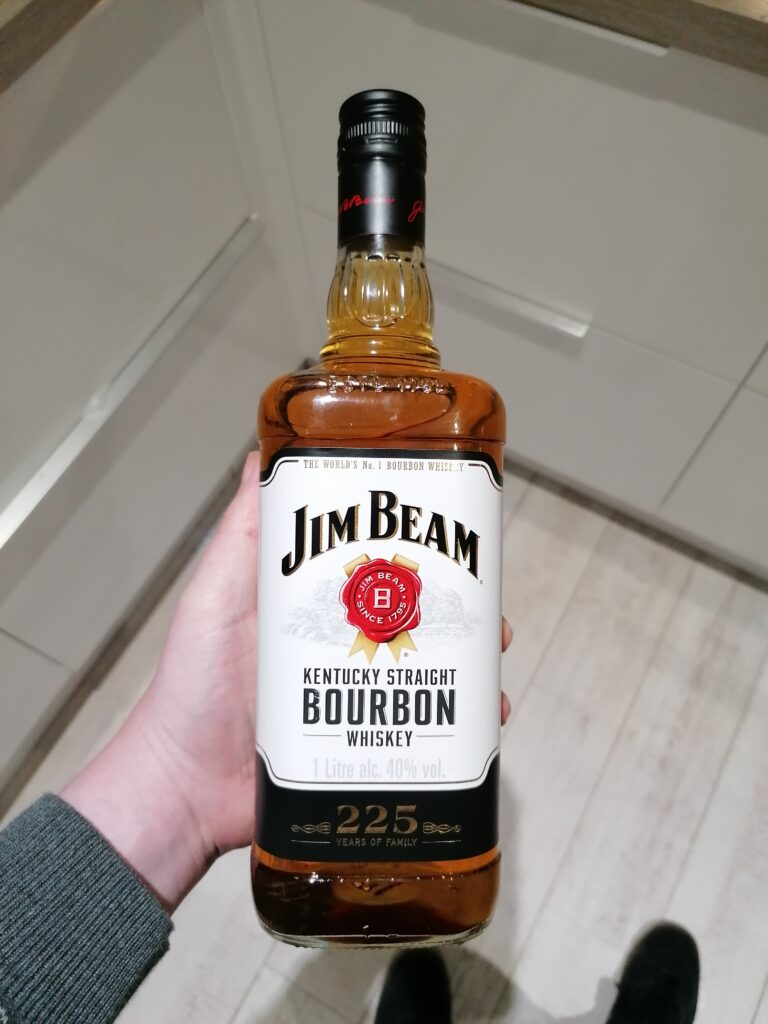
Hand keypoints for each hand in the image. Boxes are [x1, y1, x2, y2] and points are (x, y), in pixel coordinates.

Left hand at [63, 452, 513, 912]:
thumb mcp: (214, 597)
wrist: (184, 788)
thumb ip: (241, 535)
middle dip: (463, 608)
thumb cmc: (189, 690)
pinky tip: (483, 721)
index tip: (454, 534)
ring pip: (433, 669)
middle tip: (487, 608)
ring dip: (471, 663)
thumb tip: (262, 458)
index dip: (421, 549)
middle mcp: (343, 643)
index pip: (379, 562)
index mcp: (315, 602)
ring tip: (489, 663)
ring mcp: (359, 694)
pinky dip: (462, 725)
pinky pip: (426, 730)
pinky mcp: (367, 743)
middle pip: (420, 615)